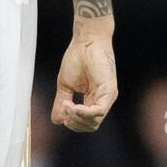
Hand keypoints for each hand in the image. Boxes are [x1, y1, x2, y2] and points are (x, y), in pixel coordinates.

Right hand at [51, 15, 116, 132]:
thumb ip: (61, 103)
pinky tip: (74, 106)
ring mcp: (107, 97)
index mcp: (93, 99)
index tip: (62, 107)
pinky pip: (99, 111)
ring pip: (94, 122)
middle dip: (73, 122)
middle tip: (64, 107)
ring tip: (67, 104)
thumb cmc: (77, 57)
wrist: (86, 40)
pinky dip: (84, 113)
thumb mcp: (65, 85)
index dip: (72, 121)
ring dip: (77, 117)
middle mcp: (102, 100)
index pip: (85, 122)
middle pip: (90, 126)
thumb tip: (57, 120)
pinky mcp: (109, 91)